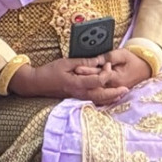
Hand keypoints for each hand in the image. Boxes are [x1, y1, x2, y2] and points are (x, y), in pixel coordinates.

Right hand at [11, 54, 134, 105]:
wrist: (35, 84)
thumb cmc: (49, 72)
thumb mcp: (66, 63)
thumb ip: (83, 63)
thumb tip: (98, 61)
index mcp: (76, 83)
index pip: (97, 81)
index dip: (106, 73)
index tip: (108, 64)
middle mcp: (78, 93)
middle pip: (101, 96)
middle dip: (114, 93)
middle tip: (126, 89)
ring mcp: (77, 97)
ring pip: (97, 100)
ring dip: (110, 98)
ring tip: (121, 94)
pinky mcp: (75, 98)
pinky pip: (91, 100)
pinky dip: (101, 99)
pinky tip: (108, 96)